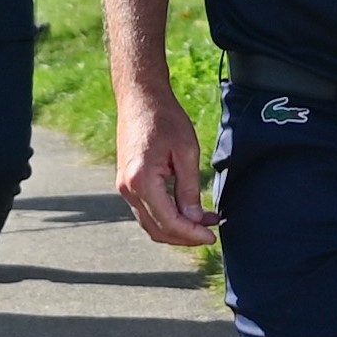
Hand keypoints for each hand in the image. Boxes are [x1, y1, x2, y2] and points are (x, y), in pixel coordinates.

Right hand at [119, 84, 214, 248]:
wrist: (140, 99)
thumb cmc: (165, 119)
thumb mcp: (187, 152)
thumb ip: (189, 189)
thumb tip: (195, 219)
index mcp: (142, 181)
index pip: (169, 222)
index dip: (192, 234)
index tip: (212, 237)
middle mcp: (128, 189)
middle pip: (157, 229)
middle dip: (185, 237)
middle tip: (210, 233)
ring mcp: (124, 187)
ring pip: (150, 223)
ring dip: (176, 228)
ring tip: (204, 223)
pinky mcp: (127, 183)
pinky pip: (146, 210)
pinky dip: (166, 216)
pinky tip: (188, 211)